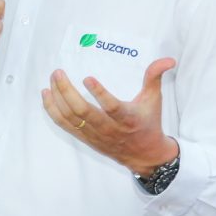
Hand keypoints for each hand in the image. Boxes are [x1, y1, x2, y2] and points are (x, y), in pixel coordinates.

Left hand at [41, 57, 178, 176]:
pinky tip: (46, 95)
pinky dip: (52, 110)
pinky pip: (64, 125)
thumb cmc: (148, 123)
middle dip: (67, 91)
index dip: (99, 94)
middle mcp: (109, 128)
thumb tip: (169, 60)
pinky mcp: (85, 138)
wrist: (144, 156)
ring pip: (71, 118)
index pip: (112, 107)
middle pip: (83, 112)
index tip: (87, 77)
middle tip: (58, 72)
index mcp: (127, 118)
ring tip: (51, 80)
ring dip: (58, 98)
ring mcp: (94, 135)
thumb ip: (155, 77)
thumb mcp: (154, 99)